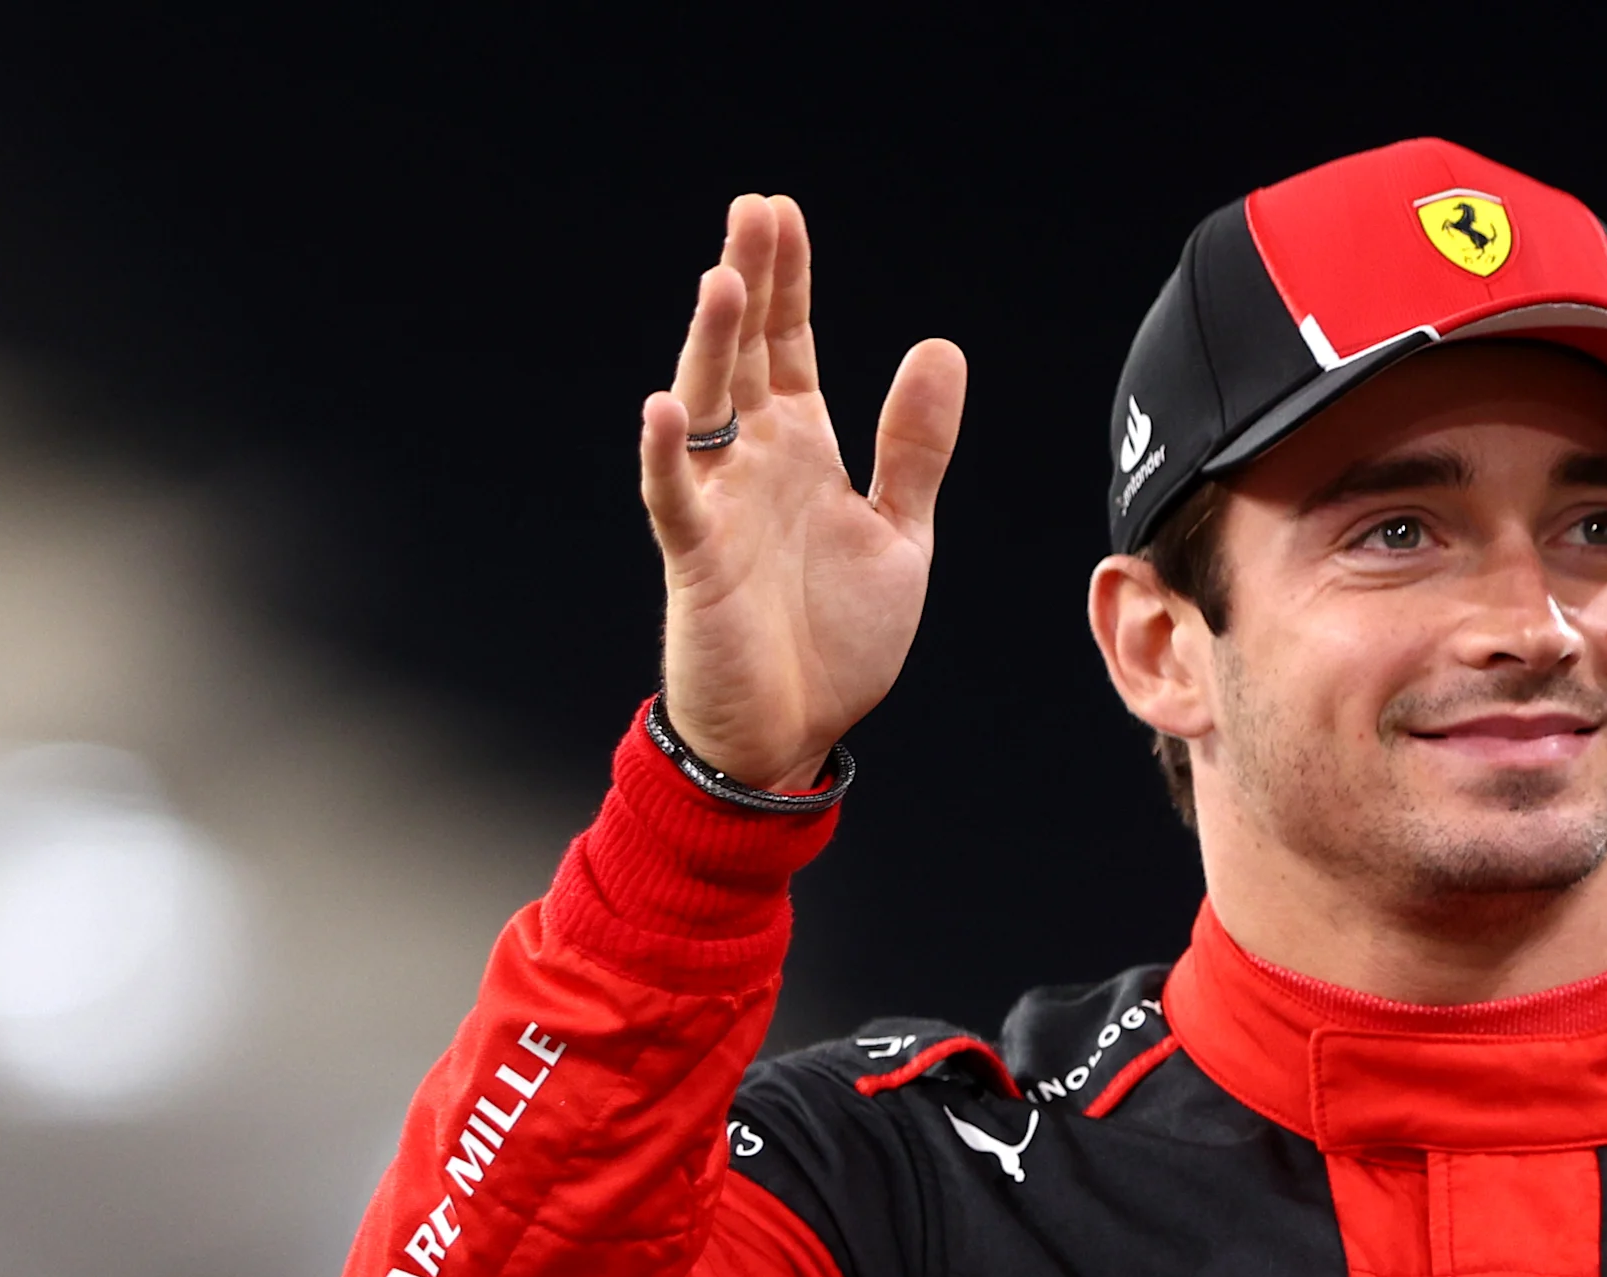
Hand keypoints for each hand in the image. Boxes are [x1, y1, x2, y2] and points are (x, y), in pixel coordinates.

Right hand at [641, 194, 966, 790]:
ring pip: (707, 407)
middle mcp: (755, 465)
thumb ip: (914, 447)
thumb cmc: (835, 642)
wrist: (791, 736)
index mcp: (805, 453)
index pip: (791, 347)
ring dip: (714, 344)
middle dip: (752, 284)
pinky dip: (668, 455)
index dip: (789, 283)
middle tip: (754, 211)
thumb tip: (939, 348)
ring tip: (727, 279)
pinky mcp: (697, 561)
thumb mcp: (899, 533)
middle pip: (745, 355)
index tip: (784, 214)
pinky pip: (674, 499)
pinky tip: (667, 407)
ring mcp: (721, 507)